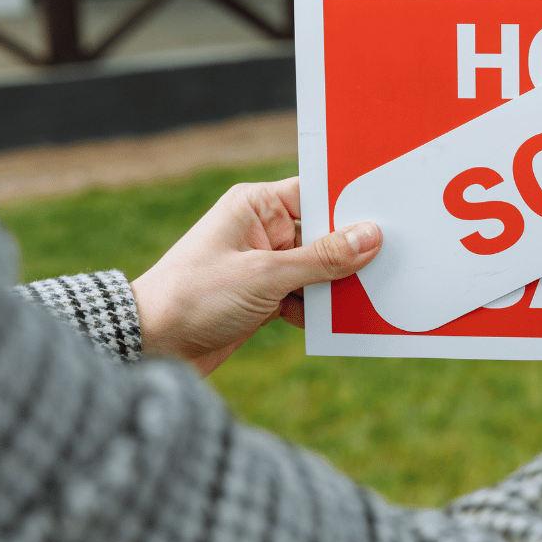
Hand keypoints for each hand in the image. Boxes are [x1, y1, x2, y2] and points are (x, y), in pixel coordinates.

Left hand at [131, 177, 381, 375]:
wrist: (149, 347)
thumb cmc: (194, 297)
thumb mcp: (265, 275)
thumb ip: (322, 258)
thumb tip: (370, 236)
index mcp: (256, 206)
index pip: (316, 194)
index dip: (351, 205)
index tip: (390, 215)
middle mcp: (261, 230)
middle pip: (323, 234)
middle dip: (350, 252)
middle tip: (391, 261)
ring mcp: (264, 264)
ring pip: (318, 269)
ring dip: (336, 286)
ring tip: (367, 296)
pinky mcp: (264, 297)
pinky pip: (306, 296)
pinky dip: (320, 309)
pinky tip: (338, 321)